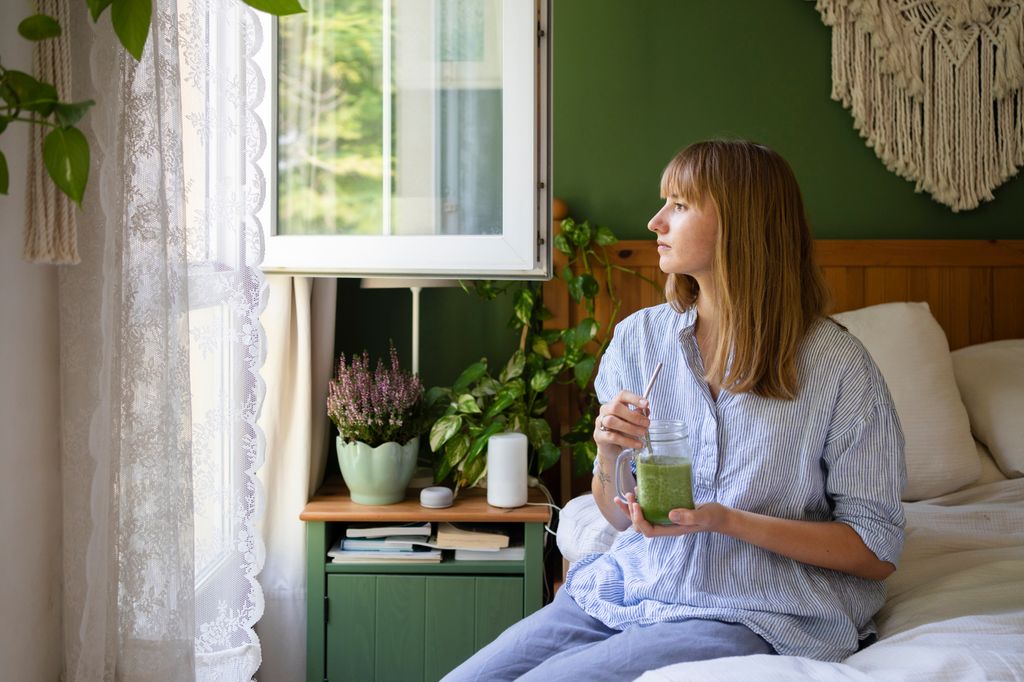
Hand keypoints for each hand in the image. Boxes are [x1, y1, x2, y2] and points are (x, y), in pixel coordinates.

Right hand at [594, 390, 649, 453]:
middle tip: (647, 424)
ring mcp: (600, 423)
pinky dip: (628, 441)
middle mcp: (605, 411)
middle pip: (615, 407)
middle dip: (634, 416)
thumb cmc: (623, 432)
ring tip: (642, 434)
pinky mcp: (599, 436)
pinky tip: (638, 444)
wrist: (611, 449)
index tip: (646, 404)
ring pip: (612, 421)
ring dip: (630, 428)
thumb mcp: (633, 422)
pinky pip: (612, 437)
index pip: (622, 395)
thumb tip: (646, 411)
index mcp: (614, 404)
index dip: (634, 398)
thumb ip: (640, 415)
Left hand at [614, 492, 730, 537]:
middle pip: (641, 525)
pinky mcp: (666, 511)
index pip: (648, 531)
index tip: (636, 504)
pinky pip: (649, 509)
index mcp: (671, 530)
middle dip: (631, 512)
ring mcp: (665, 519)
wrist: (719, 516)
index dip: (639, 520)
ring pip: (642, 518)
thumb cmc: (713, 516)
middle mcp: (665, 526)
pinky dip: (640, 502)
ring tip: (627, 493)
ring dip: (631, 508)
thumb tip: (670, 514)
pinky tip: (638, 490)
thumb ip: (690, 516)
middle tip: (630, 495)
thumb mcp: (704, 515)